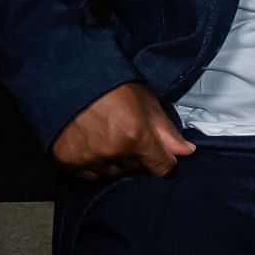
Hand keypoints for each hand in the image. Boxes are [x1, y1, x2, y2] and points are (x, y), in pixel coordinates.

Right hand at [51, 82, 195, 180]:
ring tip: (109, 137)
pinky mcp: (68, 162)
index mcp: (136, 137)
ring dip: (117, 162)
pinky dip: (95, 165)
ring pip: (114, 174)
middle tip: (129, 133)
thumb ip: (166, 131)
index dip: (164, 160)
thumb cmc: (110, 85)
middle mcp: (113, 153)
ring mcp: (89, 159)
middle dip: (139, 156)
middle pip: (138, 170)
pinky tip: (93, 144)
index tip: (159, 152)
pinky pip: (90, 175)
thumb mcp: (146, 102)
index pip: (162, 168)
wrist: (67, 78)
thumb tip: (187, 151)